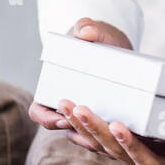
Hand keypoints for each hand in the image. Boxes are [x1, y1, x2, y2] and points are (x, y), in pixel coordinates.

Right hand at [27, 17, 133, 145]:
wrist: (116, 44)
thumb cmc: (97, 38)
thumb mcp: (92, 30)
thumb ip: (86, 27)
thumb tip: (85, 33)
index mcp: (54, 88)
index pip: (39, 112)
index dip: (46, 118)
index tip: (62, 117)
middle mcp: (68, 106)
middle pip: (63, 128)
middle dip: (75, 129)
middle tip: (91, 126)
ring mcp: (87, 113)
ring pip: (85, 136)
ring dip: (94, 136)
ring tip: (110, 130)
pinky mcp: (108, 115)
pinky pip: (105, 132)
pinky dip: (112, 134)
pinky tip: (124, 131)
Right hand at [65, 105, 164, 164]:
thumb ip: (147, 146)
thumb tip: (125, 125)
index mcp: (145, 164)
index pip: (108, 147)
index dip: (84, 128)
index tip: (62, 106)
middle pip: (118, 153)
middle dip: (95, 129)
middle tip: (73, 107)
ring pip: (149, 162)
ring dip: (131, 145)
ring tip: (115, 124)